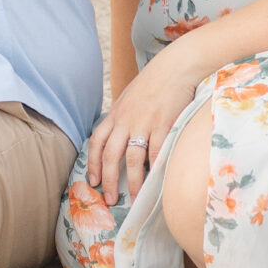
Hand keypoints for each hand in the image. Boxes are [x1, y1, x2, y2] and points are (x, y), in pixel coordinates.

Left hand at [85, 39, 205, 203]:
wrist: (175, 67)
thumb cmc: (154, 82)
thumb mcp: (130, 98)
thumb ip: (123, 117)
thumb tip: (119, 136)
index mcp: (115, 114)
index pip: (96, 142)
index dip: (93, 164)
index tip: (93, 181)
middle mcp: (125, 121)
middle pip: (110, 156)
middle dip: (109, 181)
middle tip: (111, 199)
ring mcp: (143, 124)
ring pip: (131, 160)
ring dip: (132, 182)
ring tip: (135, 198)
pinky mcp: (163, 126)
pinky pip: (156, 153)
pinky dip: (154, 170)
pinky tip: (156, 182)